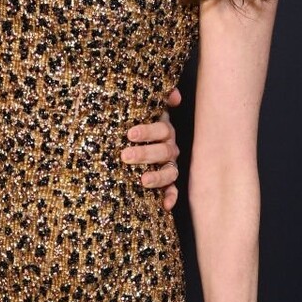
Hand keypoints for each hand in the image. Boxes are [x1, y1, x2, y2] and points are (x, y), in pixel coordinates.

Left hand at [123, 85, 181, 210]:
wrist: (134, 140)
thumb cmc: (138, 122)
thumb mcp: (147, 109)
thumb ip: (160, 98)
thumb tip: (175, 96)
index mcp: (164, 130)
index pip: (162, 129)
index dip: (148, 132)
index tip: (130, 134)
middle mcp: (169, 148)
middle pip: (163, 151)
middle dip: (145, 154)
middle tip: (125, 156)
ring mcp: (169, 166)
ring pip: (170, 172)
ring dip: (158, 176)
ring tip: (142, 181)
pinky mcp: (167, 182)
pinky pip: (172, 190)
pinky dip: (170, 197)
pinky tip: (165, 205)